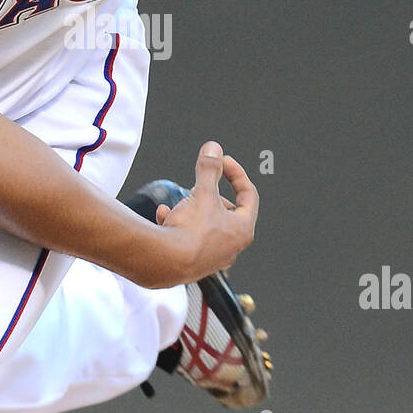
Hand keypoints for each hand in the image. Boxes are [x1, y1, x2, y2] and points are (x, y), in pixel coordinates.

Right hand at [154, 141, 258, 282]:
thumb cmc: (190, 232)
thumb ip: (209, 169)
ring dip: (193, 209)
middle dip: (211, 194)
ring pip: (206, 225)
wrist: (166, 263)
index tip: (222, 162)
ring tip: (181, 202)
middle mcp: (231, 247)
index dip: (236, 174)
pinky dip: (179, 224)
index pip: (248, 195)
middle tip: (199, 185)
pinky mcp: (193, 263)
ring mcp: (212, 258)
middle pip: (227, 211)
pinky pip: (188, 238)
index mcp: (242, 229)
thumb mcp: (202, 193)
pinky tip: (164, 215)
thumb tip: (213, 149)